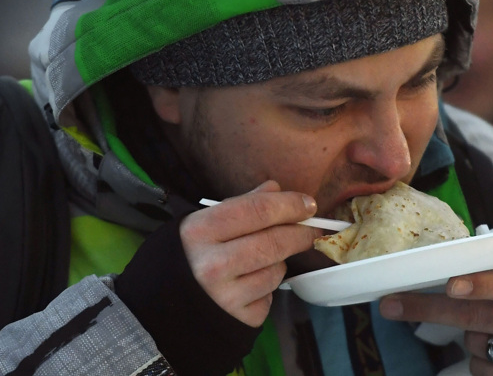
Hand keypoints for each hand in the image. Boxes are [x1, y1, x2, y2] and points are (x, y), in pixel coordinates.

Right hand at [179, 180, 320, 326]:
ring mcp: (226, 296)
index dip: (289, 205)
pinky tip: (249, 286)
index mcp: (200, 231)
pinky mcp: (239, 318)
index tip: (309, 204)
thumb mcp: (206, 224)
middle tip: (312, 230)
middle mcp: (212, 264)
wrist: (166, 305)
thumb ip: (242, 205)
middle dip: (300, 233)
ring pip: (277, 270)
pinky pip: (270, 296)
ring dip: (279, 263)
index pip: (258, 210)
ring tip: (259, 262)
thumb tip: (275, 189)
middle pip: (274, 241)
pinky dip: (267, 288)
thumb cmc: (191, 256)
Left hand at [379, 213, 492, 374]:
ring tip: (479, 313)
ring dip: (464, 329)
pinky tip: (489, 338)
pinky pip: (481, 368)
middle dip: (431, 309)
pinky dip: (474, 354)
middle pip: (480, 317)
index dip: (482, 284)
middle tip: (391, 304)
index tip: (451, 284)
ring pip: (477, 342)